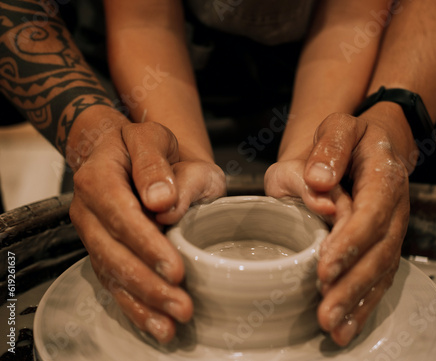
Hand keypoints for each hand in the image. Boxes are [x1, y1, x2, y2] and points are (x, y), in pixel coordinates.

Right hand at [69, 120, 225, 342]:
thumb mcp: (154, 138)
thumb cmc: (145, 145)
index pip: (120, 212)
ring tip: (172, 324)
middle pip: (112, 252)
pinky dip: (134, 306)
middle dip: (147, 282)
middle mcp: (88, 210)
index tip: (174, 267)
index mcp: (98, 176)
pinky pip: (114, 283)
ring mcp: (93, 234)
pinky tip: (157, 325)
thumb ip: (156, 165)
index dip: (145, 243)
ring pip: (111, 274)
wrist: (127, 153)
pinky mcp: (103, 252)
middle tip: (181, 304)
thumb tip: (161, 202)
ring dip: (142, 302)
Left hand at [265, 110, 413, 345]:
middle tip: (326, 310)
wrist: (375, 144)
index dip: (351, 243)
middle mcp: (394, 210)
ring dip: (358, 302)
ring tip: (333, 327)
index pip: (371, 215)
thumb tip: (320, 182)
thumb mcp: (340, 126)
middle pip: (378, 252)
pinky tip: (346, 325)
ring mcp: (392, 231)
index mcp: (384, 179)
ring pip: (380, 272)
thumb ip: (330, 148)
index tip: (325, 267)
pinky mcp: (384, 245)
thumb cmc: (353, 136)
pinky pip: (379, 277)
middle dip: (352, 284)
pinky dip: (364, 303)